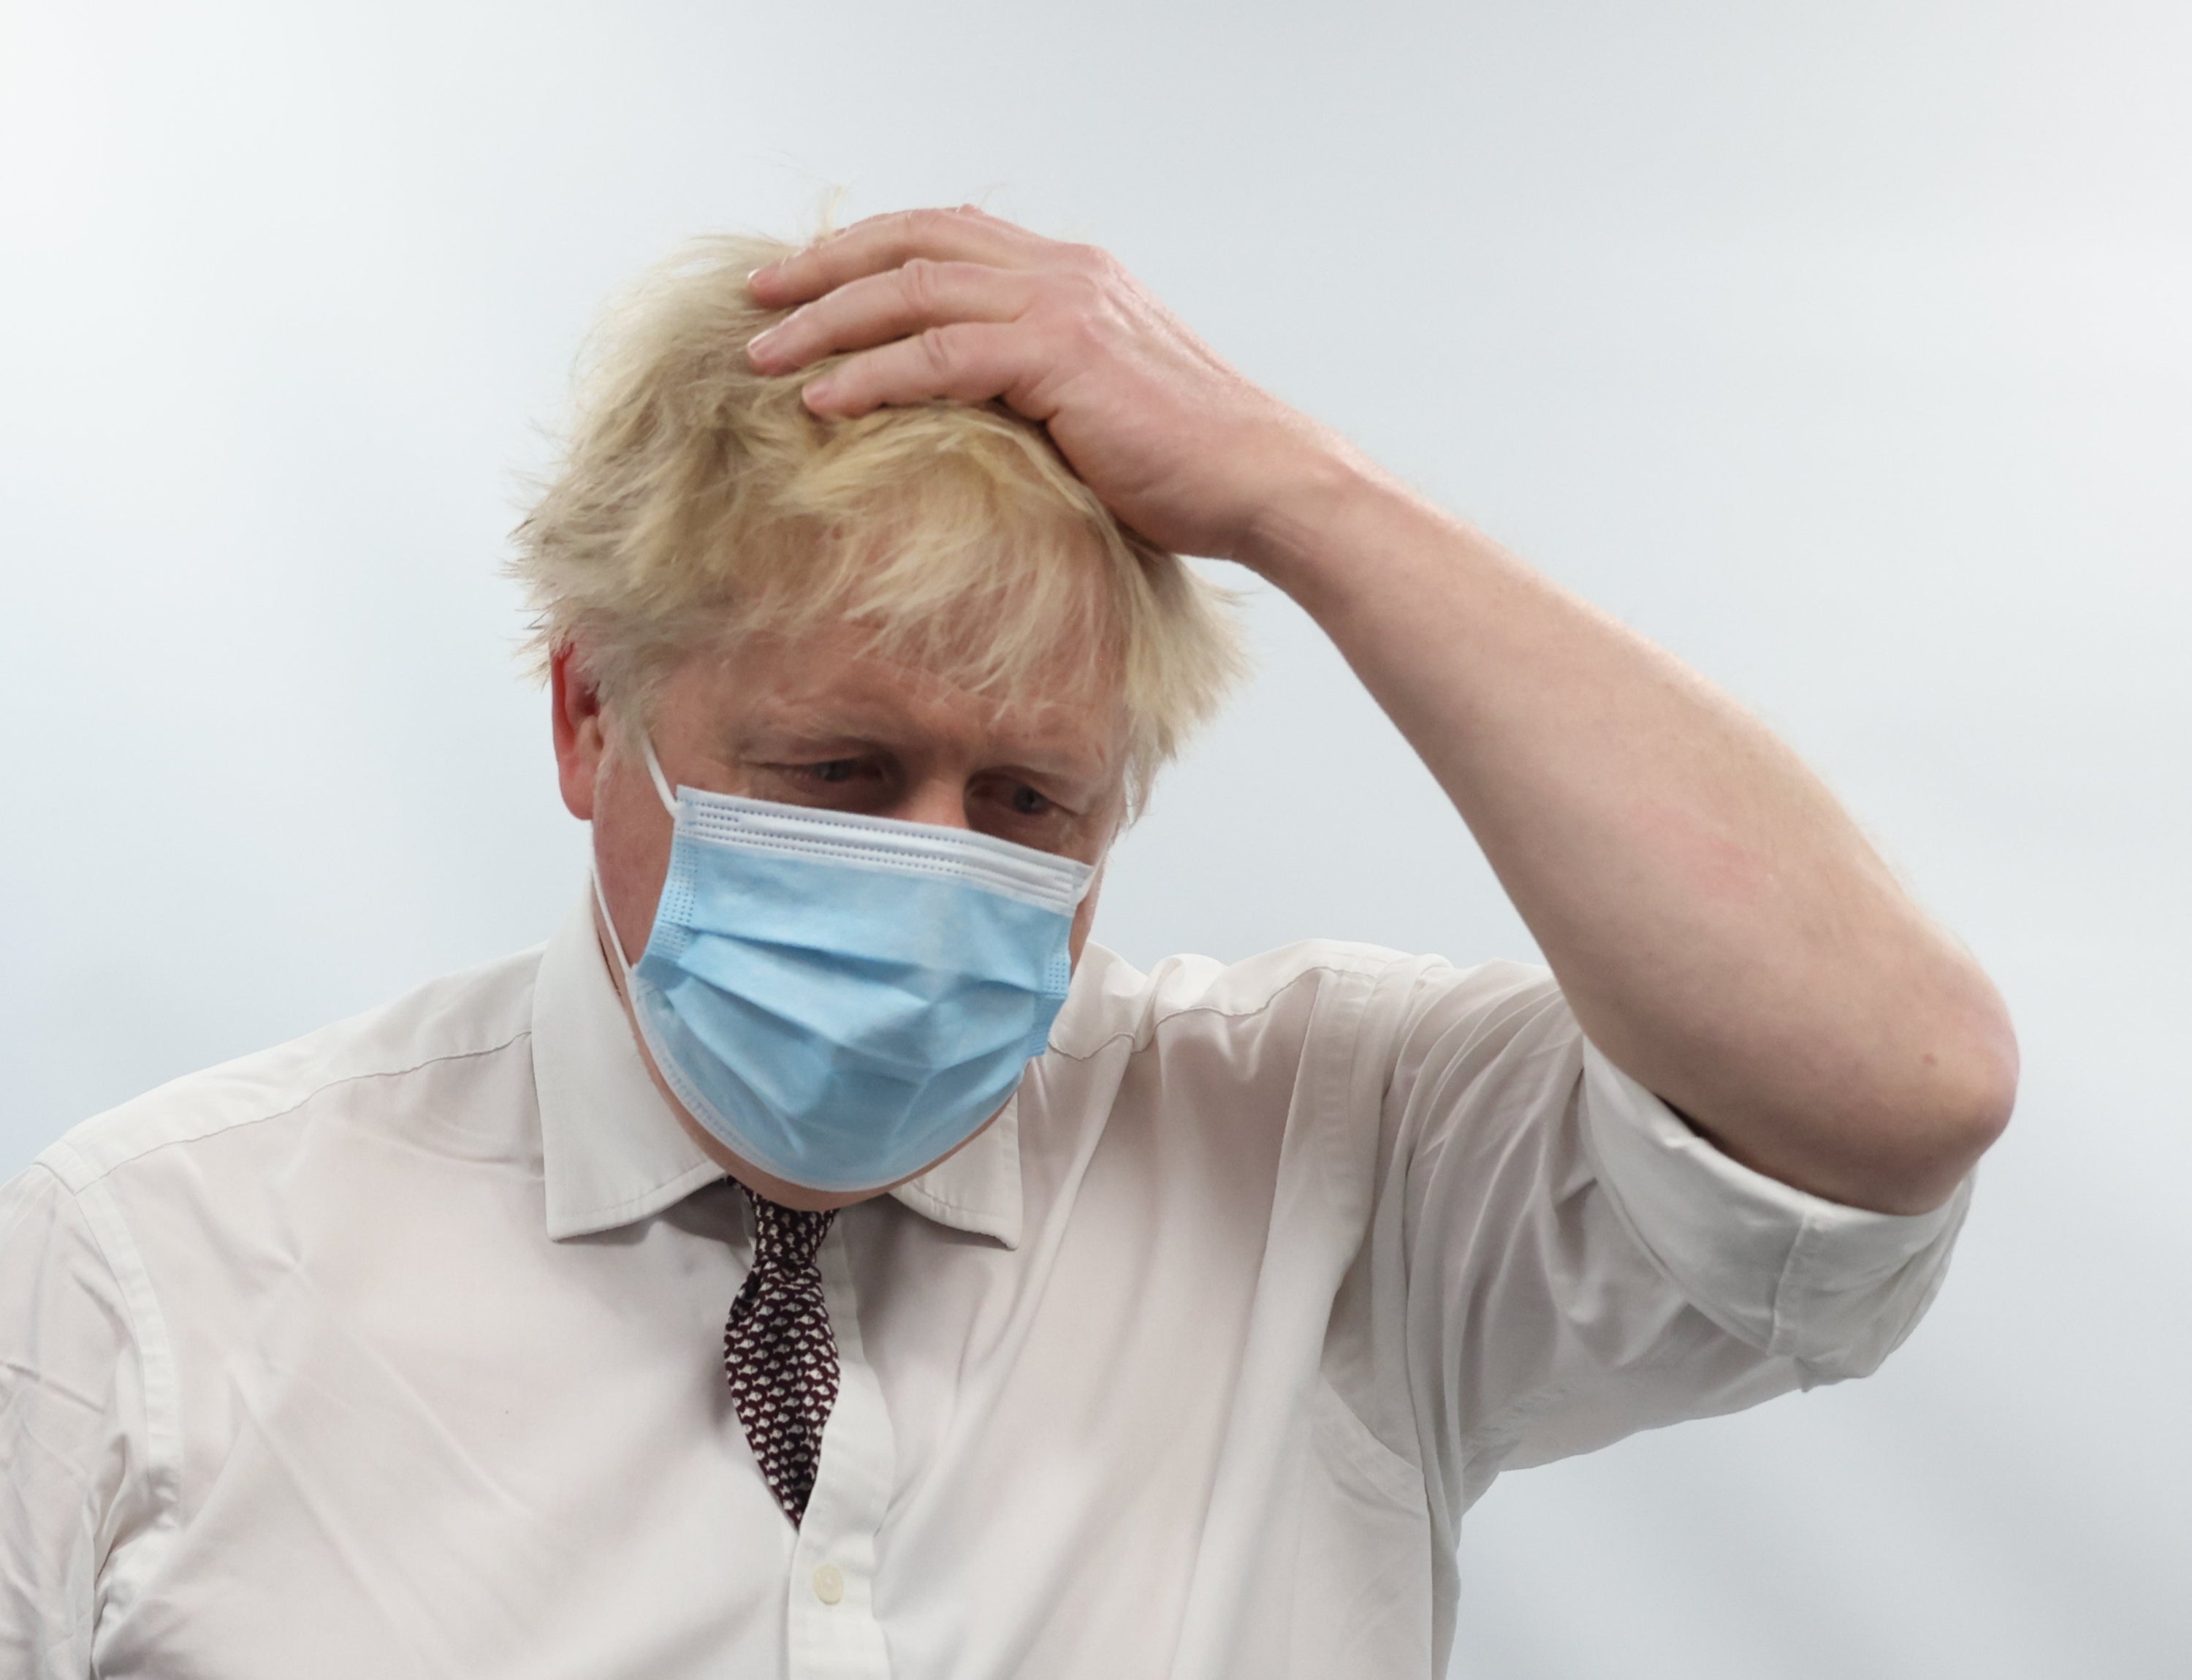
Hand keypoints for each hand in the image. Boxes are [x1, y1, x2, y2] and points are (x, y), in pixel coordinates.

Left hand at [745, 207, 1337, 563]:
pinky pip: (939, 355)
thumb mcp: (1098, 408)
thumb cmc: (1187, 466)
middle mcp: (1063, 272)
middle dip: (822, 267)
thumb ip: (1033, 388)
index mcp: (1072, 276)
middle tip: (756, 297)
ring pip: (912, 290)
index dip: (867, 252)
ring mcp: (1062, 306)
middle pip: (912, 243)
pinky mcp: (1061, 355)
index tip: (805, 281)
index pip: (947, 237)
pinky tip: (822, 401)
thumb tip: (964, 418)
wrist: (1261, 481)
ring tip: (763, 357)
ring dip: (826, 321)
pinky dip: (871, 375)